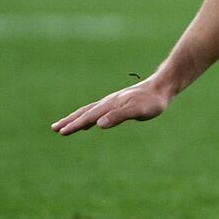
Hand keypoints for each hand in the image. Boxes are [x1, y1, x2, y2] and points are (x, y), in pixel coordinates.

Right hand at [52, 73, 178, 134]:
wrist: (163, 87)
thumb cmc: (152, 101)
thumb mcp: (138, 110)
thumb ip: (119, 116)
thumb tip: (98, 124)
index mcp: (110, 105)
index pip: (88, 116)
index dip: (75, 124)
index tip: (61, 132)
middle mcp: (109, 102)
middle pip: (85, 112)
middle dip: (70, 121)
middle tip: (55, 129)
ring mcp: (114, 102)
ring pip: (91, 111)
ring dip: (77, 118)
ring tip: (65, 126)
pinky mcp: (120, 104)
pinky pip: (100, 111)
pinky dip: (91, 117)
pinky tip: (92, 122)